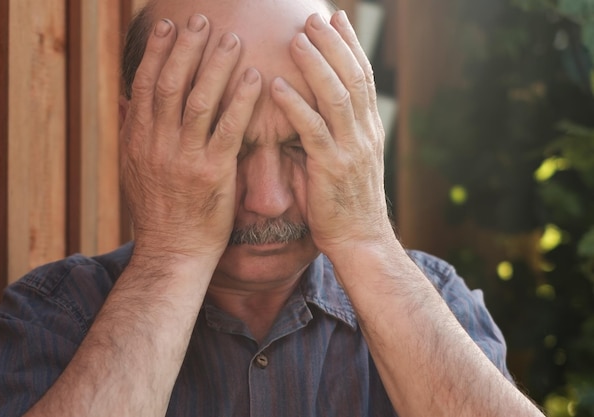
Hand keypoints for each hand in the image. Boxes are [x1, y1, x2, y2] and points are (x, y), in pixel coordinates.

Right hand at [120, 16, 261, 259]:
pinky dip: (241, 101)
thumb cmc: (157, 211)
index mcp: (137, 140)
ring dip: (216, 65)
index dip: (157, 52)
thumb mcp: (133, 169)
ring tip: (232, 39)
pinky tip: (254, 78)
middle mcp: (157, 144)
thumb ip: (133, 131)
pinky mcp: (213, 173)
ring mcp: (184, 158)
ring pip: (199, 100)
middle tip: (202, 19)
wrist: (171, 252)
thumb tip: (128, 99)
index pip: (145, 85)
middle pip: (171, 83)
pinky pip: (228, 129)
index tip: (168, 26)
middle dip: (186, 47)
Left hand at [270, 11, 391, 256]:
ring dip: (315, 65)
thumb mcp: (353, 162)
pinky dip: (295, 105)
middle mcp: (365, 133)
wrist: (361, 239)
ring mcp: (351, 150)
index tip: (336, 18)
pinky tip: (276, 86)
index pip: (362, 77)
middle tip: (315, 17)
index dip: (350, 45)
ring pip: (335, 97)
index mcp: (369, 129)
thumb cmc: (350, 203)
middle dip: (334, 44)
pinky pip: (312, 130)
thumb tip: (327, 110)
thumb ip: (343, 133)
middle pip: (351, 78)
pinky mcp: (331, 168)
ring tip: (297, 38)